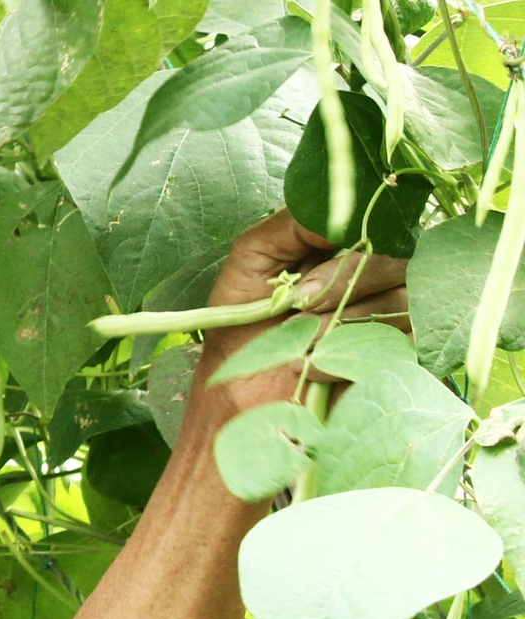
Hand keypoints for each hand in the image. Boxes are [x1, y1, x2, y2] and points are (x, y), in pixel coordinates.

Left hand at [193, 209, 411, 418]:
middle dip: (341, 285)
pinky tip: (310, 368)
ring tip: (296, 342)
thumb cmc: (241, 322)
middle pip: (401, 262)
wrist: (233, 391)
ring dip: (338, 325)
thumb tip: (341, 211)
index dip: (355, 244)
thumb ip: (292, 224)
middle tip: (297, 306)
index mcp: (353, 246)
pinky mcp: (397, 360)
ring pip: (402, 304)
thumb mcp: (252, 258)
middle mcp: (383, 278)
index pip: (387, 224)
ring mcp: (395, 320)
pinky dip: (345, 358)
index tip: (308, 275)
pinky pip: (398, 346)